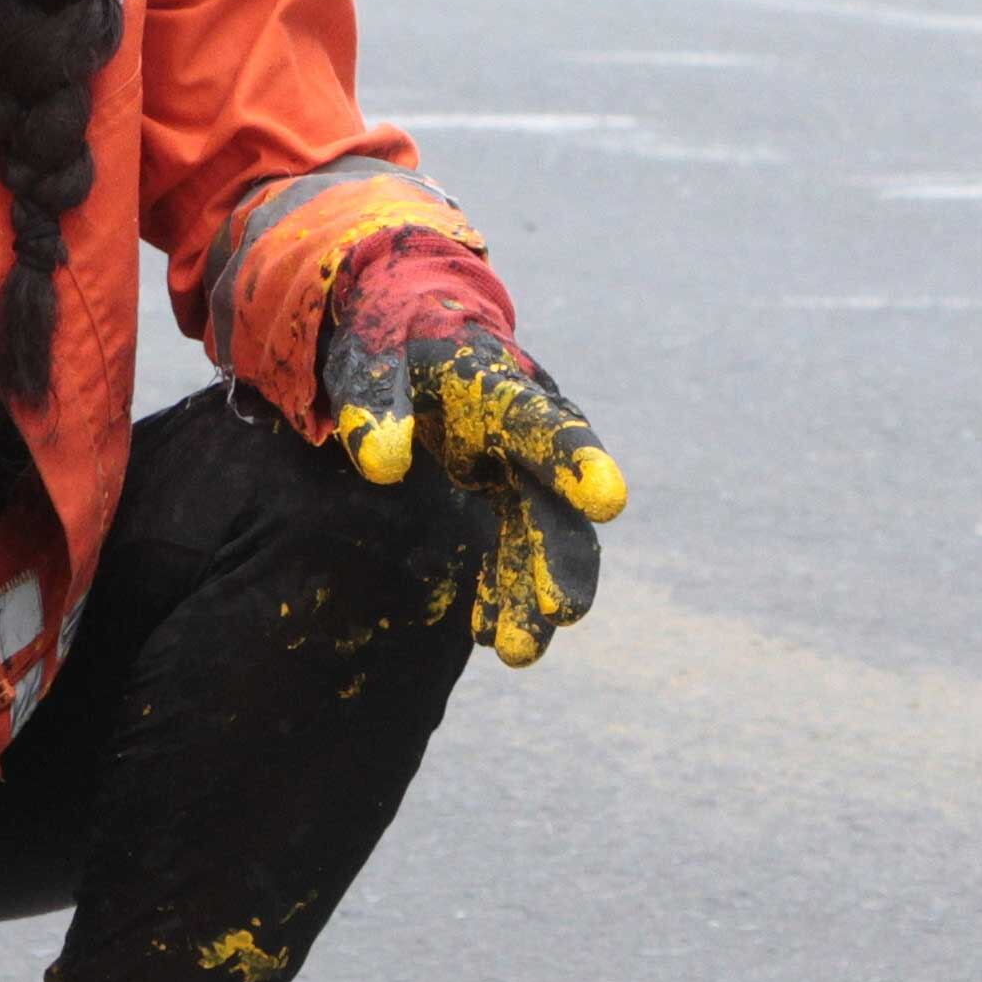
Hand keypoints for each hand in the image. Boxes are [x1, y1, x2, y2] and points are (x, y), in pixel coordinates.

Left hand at [321, 228, 626, 666]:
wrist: (410, 327)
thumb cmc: (392, 337)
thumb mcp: (374, 356)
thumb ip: (377, 404)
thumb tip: (380, 466)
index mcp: (505, 386)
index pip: (547, 425)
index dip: (576, 461)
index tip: (607, 501)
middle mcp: (529, 432)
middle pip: (555, 500)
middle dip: (560, 558)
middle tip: (561, 613)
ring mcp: (521, 466)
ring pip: (538, 537)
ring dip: (529, 593)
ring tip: (515, 654)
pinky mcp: (503, 492)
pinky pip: (510, 548)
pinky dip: (500, 589)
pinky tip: (486, 636)